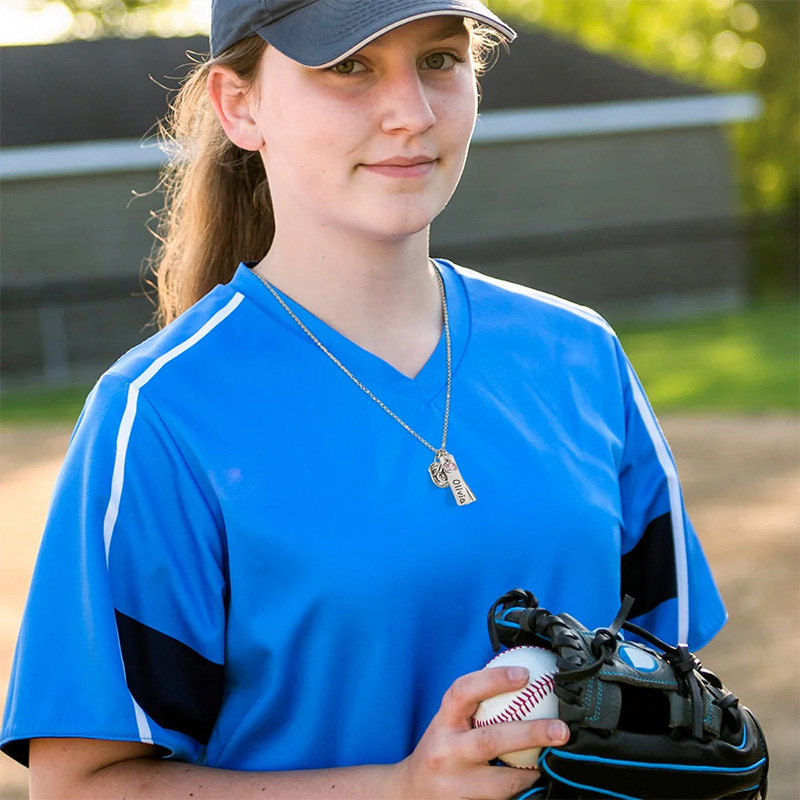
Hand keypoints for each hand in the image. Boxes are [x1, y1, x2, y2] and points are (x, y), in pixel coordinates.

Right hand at [389, 666, 569, 799]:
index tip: (525, 674)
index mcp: (444, 721)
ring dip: (532, 773)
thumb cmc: (441, 749)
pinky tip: (535, 782)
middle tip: (561, 729)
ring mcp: (454, 784)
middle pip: (489, 740)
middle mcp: (446, 751)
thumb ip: (477, 705)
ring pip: (501, 784)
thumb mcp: (450, 722)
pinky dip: (521, 791)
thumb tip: (523, 680)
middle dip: (530, 733)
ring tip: (553, 762)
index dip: (494, 679)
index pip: (463, 691)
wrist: (410, 792)